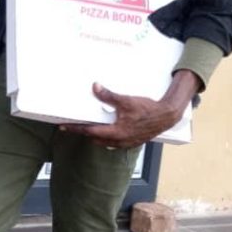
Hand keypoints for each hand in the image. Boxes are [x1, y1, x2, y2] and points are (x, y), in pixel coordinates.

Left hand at [65, 70, 200, 148]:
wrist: (166, 116)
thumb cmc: (147, 109)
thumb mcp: (126, 100)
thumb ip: (109, 96)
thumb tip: (95, 87)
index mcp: (116, 132)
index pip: (90, 131)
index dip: (76, 129)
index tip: (64, 127)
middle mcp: (120, 141)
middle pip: (95, 139)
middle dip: (85, 133)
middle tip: (75, 126)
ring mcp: (126, 143)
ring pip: (105, 143)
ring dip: (96, 136)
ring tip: (89, 128)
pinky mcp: (132, 142)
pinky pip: (115, 143)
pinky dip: (107, 138)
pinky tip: (107, 130)